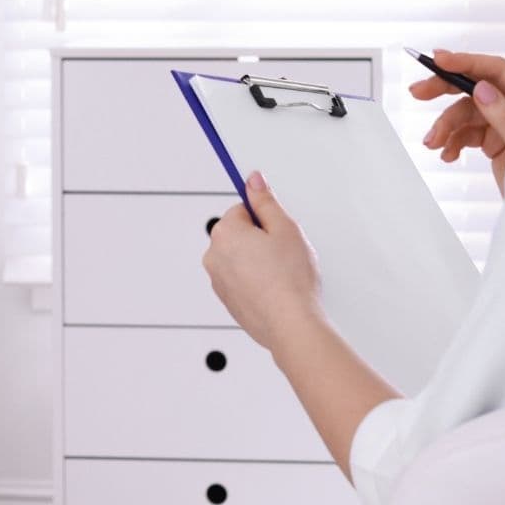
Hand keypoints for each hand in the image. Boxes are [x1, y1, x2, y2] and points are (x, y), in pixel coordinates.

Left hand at [203, 171, 329, 354]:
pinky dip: (256, 282)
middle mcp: (213, 256)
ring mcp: (218, 281)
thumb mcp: (285, 228)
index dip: (266, 220)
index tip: (279, 231)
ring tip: (282, 274)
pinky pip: (242, 280)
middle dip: (261, 240)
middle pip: (239, 234)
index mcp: (224, 233)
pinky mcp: (228, 301)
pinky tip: (276, 289)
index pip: (243, 209)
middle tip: (284, 254)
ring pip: (241, 258)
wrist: (290, 324)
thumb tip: (253, 180)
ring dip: (258, 261)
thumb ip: (266, 201)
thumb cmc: (290, 279)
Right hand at [411, 47, 504, 193]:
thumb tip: (481, 88)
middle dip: (444, 89)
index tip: (438, 59)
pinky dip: (453, 142)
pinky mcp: (494, 140)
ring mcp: (503, 122)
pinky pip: (466, 134)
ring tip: (432, 144)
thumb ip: (504, 115)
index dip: (466, 62)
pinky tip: (448, 154)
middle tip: (417, 92)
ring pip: (465, 114)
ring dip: (445, 126)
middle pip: (474, 86)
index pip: (496, 70)